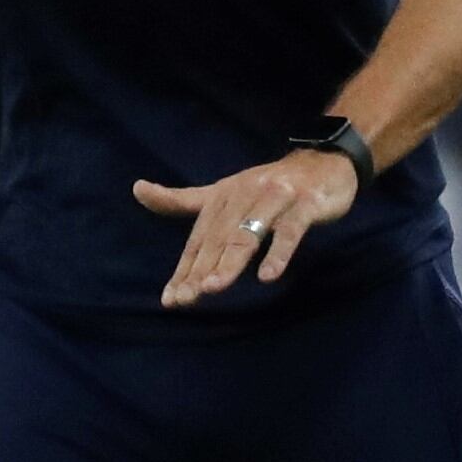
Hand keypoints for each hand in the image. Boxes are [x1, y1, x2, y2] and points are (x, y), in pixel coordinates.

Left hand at [135, 148, 359, 308]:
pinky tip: (267, 276)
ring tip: (213, 288)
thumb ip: (183, 199)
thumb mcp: (224, 192)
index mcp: (223, 196)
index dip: (184, 267)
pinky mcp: (306, 204)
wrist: (325, 162)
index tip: (170, 298)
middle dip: (201, 268)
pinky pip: (290, 231)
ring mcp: (276, 198)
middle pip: (219, 237)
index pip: (200, 238)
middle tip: (185, 298)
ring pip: (248, 233)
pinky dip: (278, 252)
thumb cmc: (270, 185)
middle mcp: (245, 194)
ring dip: (230, 260)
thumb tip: (136, 189)